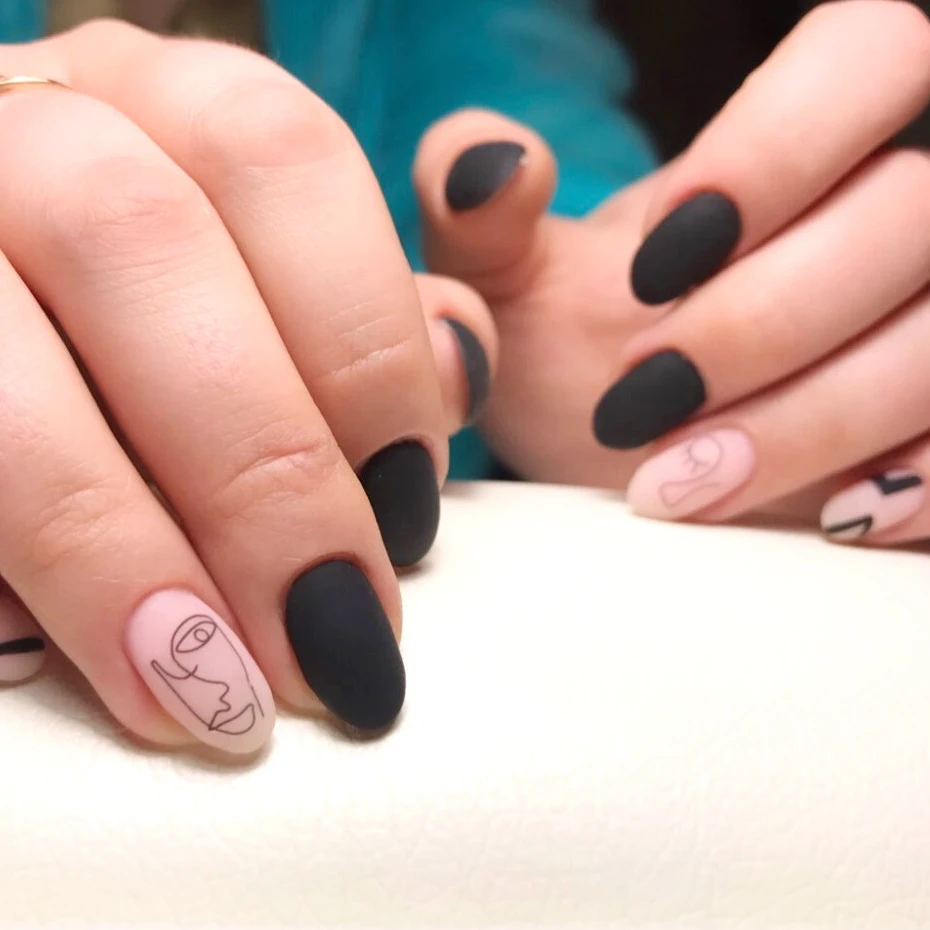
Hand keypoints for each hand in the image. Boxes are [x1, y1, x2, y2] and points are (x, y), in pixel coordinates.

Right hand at [0, 20, 496, 753]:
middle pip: (142, 249)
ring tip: (217, 694)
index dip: (362, 347)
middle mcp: (37, 128)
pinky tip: (76, 662)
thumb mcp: (299, 287)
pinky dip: (18, 576)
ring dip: (124, 554)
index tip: (410, 507)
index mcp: (170, 104)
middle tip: (336, 638)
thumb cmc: (200, 325)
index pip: (283, 161)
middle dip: (261, 473)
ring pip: (8, 381)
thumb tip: (458, 368)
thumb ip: (385, 313)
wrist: (49, 328)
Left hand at [416, 0, 929, 545]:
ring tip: (680, 484)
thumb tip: (496, 168)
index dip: (777, 148)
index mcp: (797, 152)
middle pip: (908, 213)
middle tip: (641, 396)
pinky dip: (910, 487)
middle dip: (763, 320)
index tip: (655, 263)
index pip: (868, 55)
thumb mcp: (511, 284)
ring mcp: (926, 326)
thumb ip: (475, 209)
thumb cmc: (573, 358)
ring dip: (809, 423)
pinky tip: (825, 518)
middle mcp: (887, 224)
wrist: (625, 454)